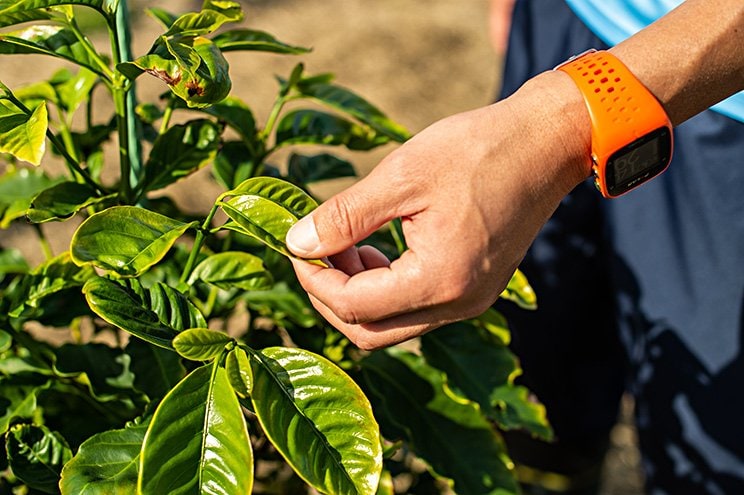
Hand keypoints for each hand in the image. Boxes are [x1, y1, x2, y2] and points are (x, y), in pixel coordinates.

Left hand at [287, 71, 589, 349]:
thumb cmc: (478, 151)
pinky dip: (386, 287)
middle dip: (331, 294)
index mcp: (439, 280)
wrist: (546, 144)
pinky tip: (377, 247)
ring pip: (392, 324)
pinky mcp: (475, 290)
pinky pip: (416, 308)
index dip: (314, 280)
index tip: (296, 245)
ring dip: (358, 291)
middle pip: (370, 331)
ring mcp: (470, 302)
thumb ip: (344, 216)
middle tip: (316, 249)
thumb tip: (297, 244)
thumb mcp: (401, 176)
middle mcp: (458, 304)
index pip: (354, 306)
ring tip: (347, 241)